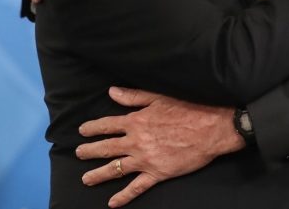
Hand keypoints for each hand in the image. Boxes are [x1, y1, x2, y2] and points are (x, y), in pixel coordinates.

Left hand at [75, 87, 242, 207]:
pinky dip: (123, 197)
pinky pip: (136, 188)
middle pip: (106, 148)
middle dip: (90, 151)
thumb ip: (133, 96)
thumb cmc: (187, 108)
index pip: (107, 125)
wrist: (210, 128)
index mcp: (136, 121)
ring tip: (86, 179)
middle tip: (78, 154)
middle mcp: (136, 142)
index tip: (81, 131)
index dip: (92, 128)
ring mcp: (145, 160)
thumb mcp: (159, 97)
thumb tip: (112, 92)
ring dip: (98, 175)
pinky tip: (112, 203)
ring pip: (115, 169)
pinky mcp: (157, 174)